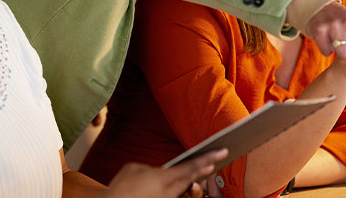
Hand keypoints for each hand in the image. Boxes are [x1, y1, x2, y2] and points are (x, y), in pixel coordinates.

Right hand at [102, 149, 227, 197]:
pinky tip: (185, 182)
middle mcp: (171, 192)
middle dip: (206, 169)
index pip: (193, 166)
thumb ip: (152, 169)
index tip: (223, 151)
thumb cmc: (121, 188)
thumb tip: (159, 172)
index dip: (209, 157)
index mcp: (166, 178)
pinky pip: (175, 196)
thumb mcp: (135, 169)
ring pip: (185, 189)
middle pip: (194, 179)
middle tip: (218, 159)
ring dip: (194, 181)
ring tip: (203, 171)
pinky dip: (180, 188)